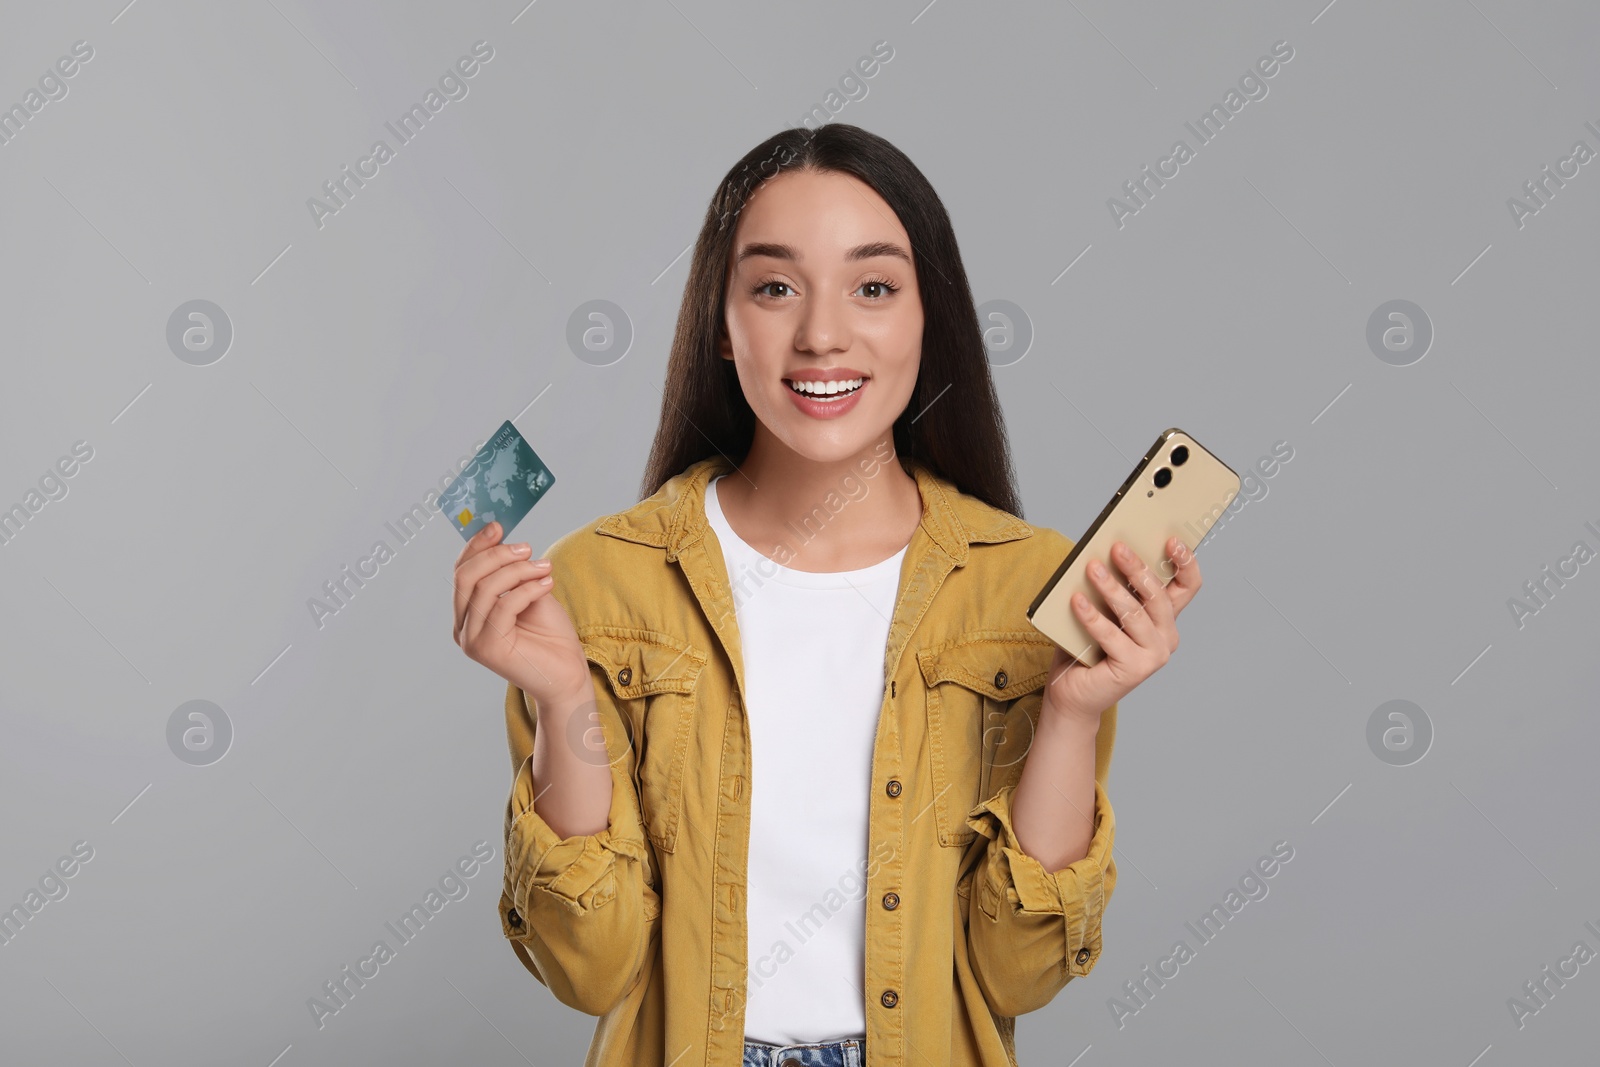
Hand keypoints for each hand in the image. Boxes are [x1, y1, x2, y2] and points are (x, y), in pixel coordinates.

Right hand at [452, 521, 590, 706]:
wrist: (568, 674)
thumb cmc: (550, 636)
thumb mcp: (529, 593)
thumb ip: (512, 573)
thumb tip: (503, 540)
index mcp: (467, 613)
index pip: (461, 571)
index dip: (476, 546)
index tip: (497, 526)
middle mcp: (463, 628)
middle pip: (466, 577)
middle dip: (497, 555)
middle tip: (527, 548)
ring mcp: (472, 641)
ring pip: (485, 589)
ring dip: (518, 571)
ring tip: (545, 567)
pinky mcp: (488, 649)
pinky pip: (504, 606)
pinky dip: (528, 589)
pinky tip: (547, 584)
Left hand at [1043, 537, 1202, 723]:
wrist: (1073, 693)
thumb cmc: (1086, 646)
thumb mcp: (1103, 609)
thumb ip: (1113, 587)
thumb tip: (1103, 552)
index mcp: (1164, 617)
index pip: (1187, 585)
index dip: (1185, 562)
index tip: (1171, 540)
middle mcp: (1166, 636)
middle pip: (1158, 596)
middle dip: (1137, 569)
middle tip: (1116, 547)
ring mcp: (1154, 655)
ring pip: (1134, 614)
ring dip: (1111, 589)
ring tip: (1091, 569)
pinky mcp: (1135, 670)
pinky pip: (1111, 636)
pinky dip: (1092, 617)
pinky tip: (1076, 601)